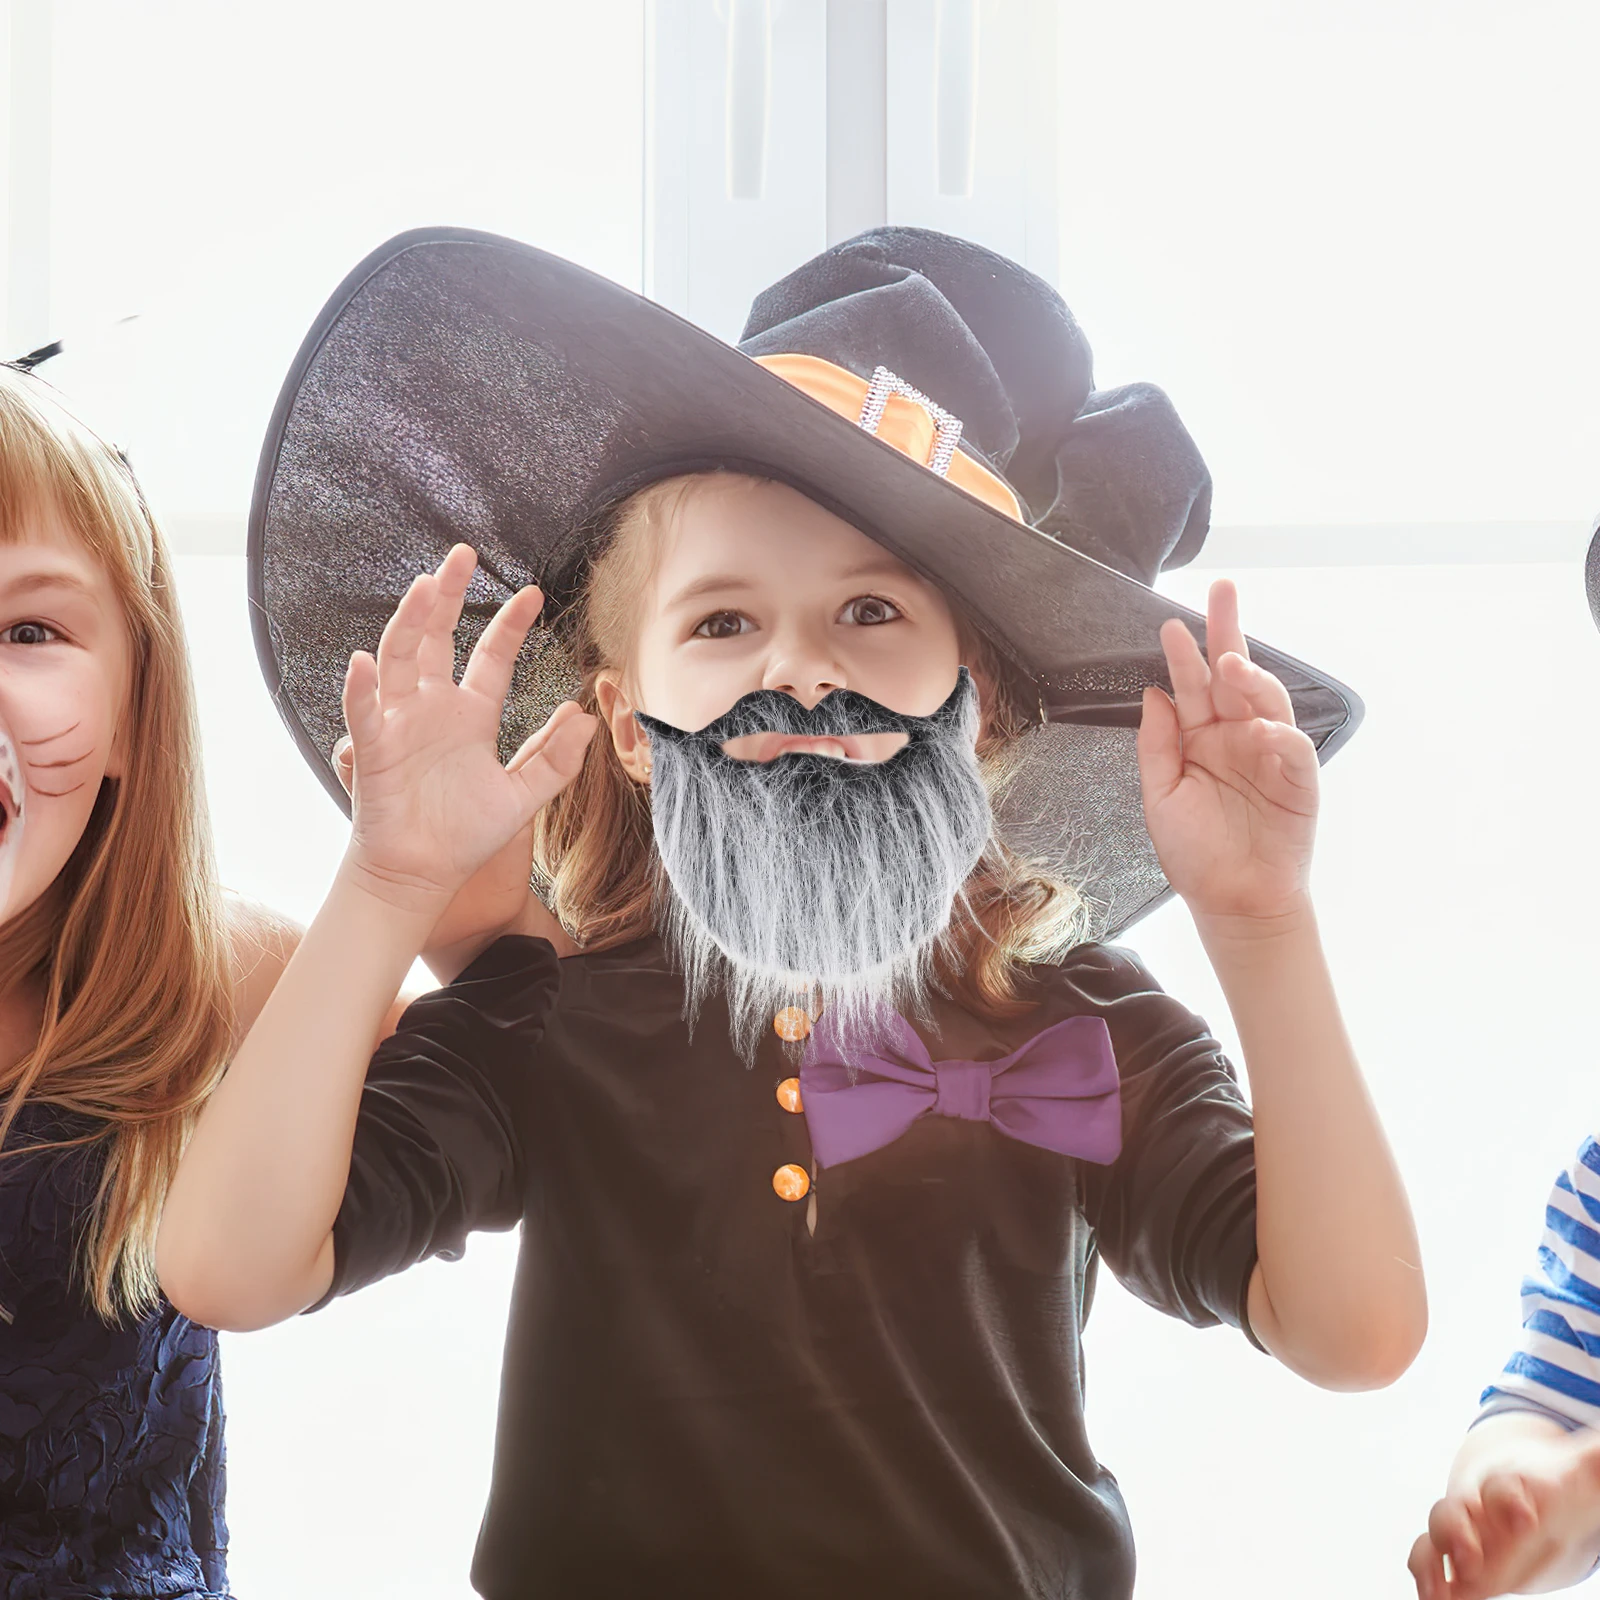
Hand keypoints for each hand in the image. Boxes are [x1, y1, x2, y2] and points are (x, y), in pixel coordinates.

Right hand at [339, 544, 596, 917]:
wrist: (424, 875)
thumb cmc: (467, 836)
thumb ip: (555, 759)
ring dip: (409, 623)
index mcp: (471, 715)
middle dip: (449, 595)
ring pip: (399, 659)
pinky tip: (363, 661)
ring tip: (425, 587)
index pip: (491, 656)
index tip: (535, 594)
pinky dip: (361, 689)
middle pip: (436, 638)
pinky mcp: (374, 750)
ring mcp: (400, 724)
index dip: (510, 625)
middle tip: (463, 554)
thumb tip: (585, 716)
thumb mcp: (523, 796)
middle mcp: (433, 709)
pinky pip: (364, 713)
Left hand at [1136, 579, 1317, 923]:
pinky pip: (1292, 749)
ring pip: (1266, 702)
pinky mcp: (1298, 782)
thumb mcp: (1160, 796)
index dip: (1184, 655)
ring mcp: (1268, 755)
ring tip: (1232, 665)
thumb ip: (1157, 745)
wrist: (1231, 902)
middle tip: (1223, 593)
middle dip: (1228, 634)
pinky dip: (1279, 735)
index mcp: (1200, 738)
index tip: (1171, 626)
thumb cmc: (1196, 853)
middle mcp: (1235, 738)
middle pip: (1235, 676)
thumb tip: (1154, 694)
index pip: (1193, 685)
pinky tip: (1261, 728)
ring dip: (1251, 680)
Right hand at [1409, 1429, 1599, 1598]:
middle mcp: (1479, 1505)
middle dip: (1457, 1532)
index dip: (1512, 1502)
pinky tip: (1432, 1598)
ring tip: (1437, 1590)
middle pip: (1457, 1510)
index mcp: (1510, 1488)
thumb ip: (1592, 1463)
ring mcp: (1463, 1528)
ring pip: (1438, 1532)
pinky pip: (1429, 1558)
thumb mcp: (1578, 1477)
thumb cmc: (1553, 1487)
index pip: (1505, 1488)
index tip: (1526, 1520)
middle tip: (1468, 1556)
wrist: (1519, 1493)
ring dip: (1435, 1556)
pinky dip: (1427, 1575)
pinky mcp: (1454, 1554)